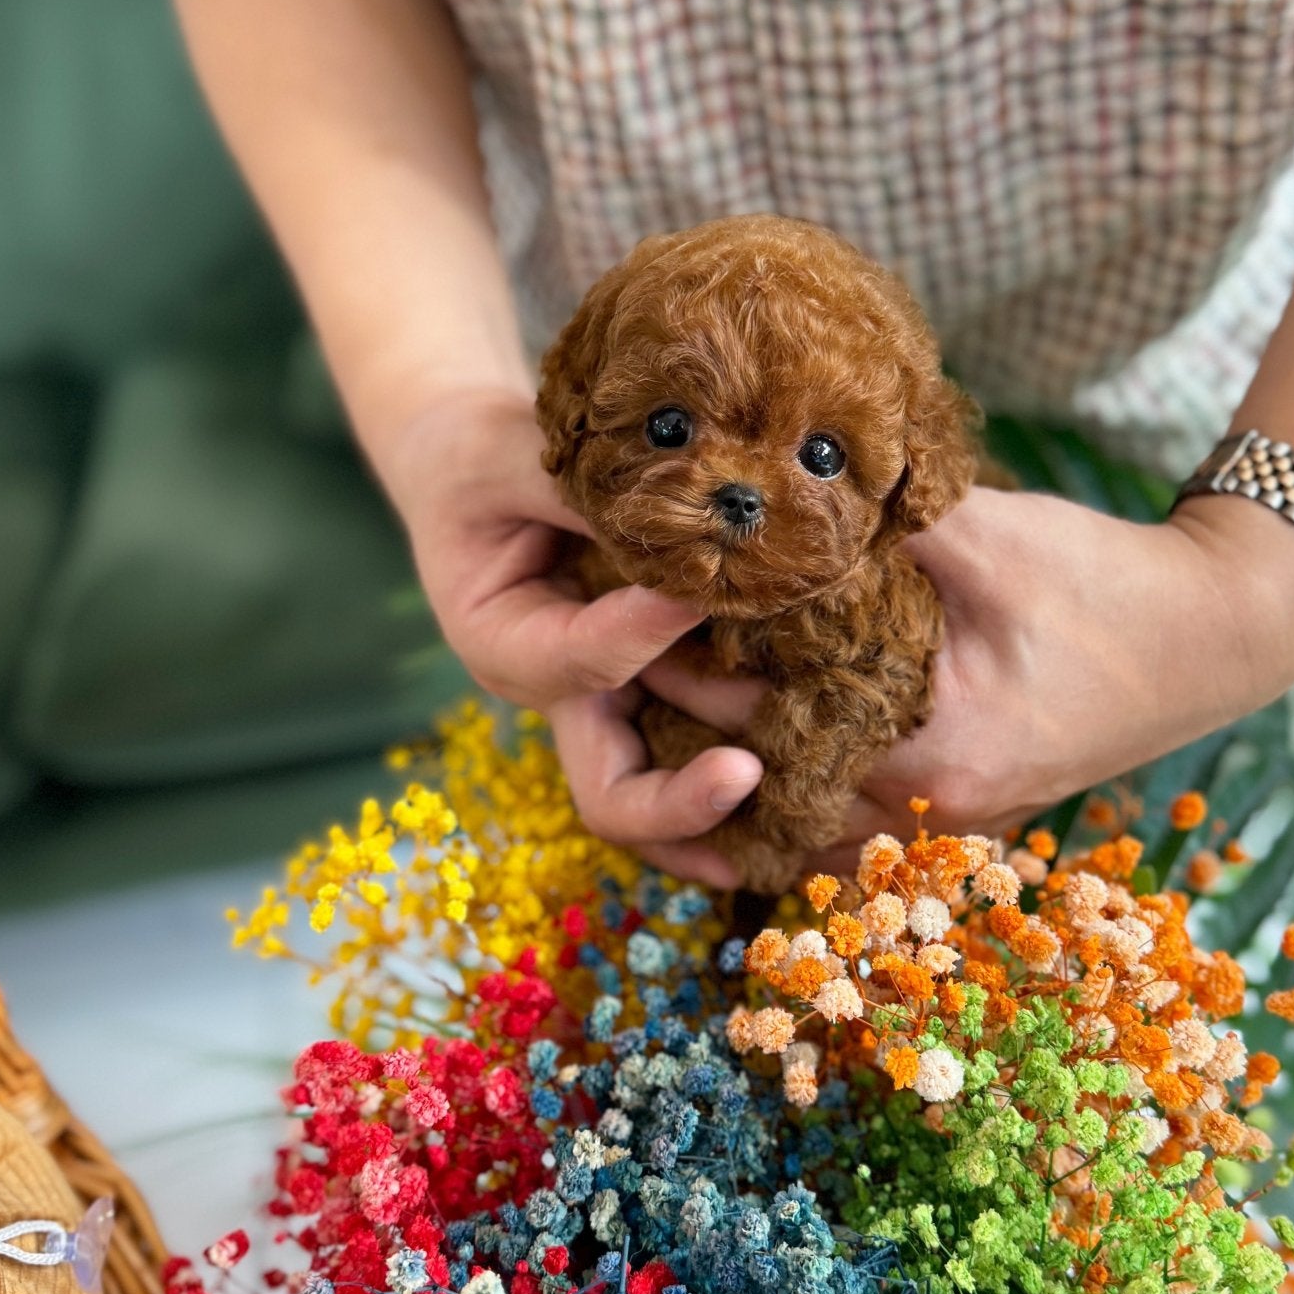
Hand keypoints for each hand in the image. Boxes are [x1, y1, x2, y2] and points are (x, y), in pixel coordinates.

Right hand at [383, 388, 762, 863]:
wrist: (473, 471)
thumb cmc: (484, 458)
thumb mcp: (514, 459)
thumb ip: (586, 491)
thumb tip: (691, 503)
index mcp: (506, 645)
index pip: (583, 659)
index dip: (644, 632)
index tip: (703, 592)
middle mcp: (561, 700)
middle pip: (610, 793)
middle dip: (678, 801)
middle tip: (747, 774)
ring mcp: (611, 707)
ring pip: (662, 803)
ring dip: (727, 823)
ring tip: (805, 835)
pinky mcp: (655, 693)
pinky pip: (699, 755)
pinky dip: (747, 786)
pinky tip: (820, 795)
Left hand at [634, 483, 1293, 878]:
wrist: (1216, 635)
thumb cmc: (1108, 583)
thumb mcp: (986, 535)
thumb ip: (875, 515)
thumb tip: (763, 472)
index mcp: (926, 749)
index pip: (758, 717)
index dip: (681, 654)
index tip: (625, 600)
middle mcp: (927, 806)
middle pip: (765, 773)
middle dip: (689, 703)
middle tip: (615, 635)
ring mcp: (948, 818)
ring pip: (801, 806)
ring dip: (735, 747)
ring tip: (663, 675)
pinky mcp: (961, 802)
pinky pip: (848, 806)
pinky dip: (794, 768)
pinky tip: (749, 717)